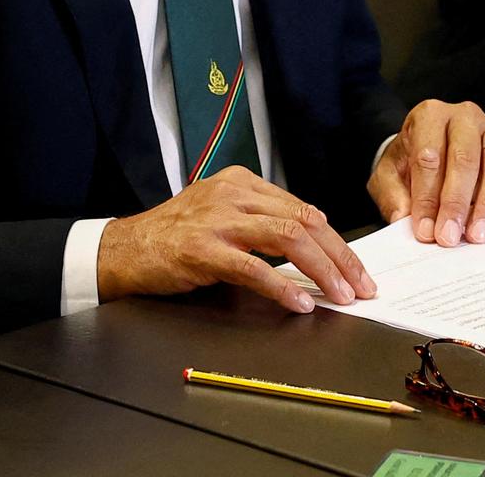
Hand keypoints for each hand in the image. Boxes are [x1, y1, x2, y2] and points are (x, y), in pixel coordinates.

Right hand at [97, 165, 374, 311]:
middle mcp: (234, 194)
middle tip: (360, 286)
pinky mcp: (202, 249)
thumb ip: (262, 222)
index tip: (356, 269)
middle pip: (303, 221)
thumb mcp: (223, 214)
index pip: (303, 209)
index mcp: (244, 182)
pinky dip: (281, 287)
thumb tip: (315, 245)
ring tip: (340, 296)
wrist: (124, 248)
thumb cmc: (175, 236)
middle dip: (339, 256)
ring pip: (287, 238)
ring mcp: (218, 220)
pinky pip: (253, 267)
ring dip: (321, 270)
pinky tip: (299, 303)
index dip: (336, 241)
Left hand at [368, 100, 484, 247]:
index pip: (429, 156)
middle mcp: (464, 118)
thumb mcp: (388, 175)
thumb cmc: (408, 162)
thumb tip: (404, 219)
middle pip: (465, 158)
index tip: (424, 229)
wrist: (429, 151)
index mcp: (430, 116)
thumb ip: (393, 196)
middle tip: (449, 236)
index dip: (426, 196)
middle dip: (456, 202)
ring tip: (476, 235)